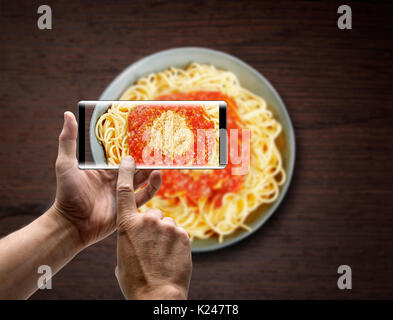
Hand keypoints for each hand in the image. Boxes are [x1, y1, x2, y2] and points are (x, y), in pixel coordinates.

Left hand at [53, 112, 158, 247]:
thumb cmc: (66, 193)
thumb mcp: (66, 164)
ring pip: (141, 178)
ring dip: (150, 170)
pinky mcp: (128, 207)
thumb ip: (68, 141)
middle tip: (157, 145)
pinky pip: (144, 196)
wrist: (72, 225)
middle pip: (133, 165)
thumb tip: (68, 114)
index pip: (119, 153)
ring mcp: (122, 193)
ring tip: (160, 159)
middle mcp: (114, 179)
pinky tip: (158, 177)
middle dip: (144, 156)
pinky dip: (152, 187)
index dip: (130, 143)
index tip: (142, 132)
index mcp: (102, 168)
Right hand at [115, 156, 191, 299]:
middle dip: (153, 227)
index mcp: (127, 225)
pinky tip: (172, 257)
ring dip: (166, 236)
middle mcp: (148, 220)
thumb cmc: (135, 280)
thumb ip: (130, 238)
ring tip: (162, 255)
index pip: (124, 192)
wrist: (157, 295)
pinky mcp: (183, 234)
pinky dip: (177, 243)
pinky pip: (179, 233)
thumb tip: (137, 236)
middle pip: (153, 215)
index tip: (129, 160)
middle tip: (151, 247)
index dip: (126, 173)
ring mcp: (168, 226)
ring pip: (167, 224)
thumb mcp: (123, 257)